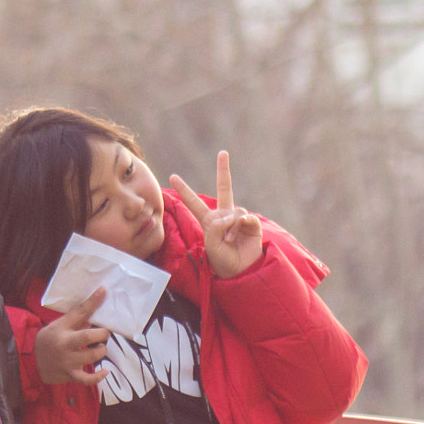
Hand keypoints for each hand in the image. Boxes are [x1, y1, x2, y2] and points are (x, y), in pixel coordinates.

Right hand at [35, 287, 110, 385]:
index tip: (102, 291)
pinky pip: (86, 379)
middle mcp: (65, 345)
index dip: (92, 302)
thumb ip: (77, 319)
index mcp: (62, 330)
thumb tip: (96, 308)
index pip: (79, 312)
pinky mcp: (70, 375)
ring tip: (100, 348)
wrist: (31, 361)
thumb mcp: (59, 325)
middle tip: (104, 333)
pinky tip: (105, 372)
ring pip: (91, 357)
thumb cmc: (48, 340)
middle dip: (101, 334)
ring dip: (100, 351)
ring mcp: (68, 362)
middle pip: (87, 337)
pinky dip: (97, 377)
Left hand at [171, 151, 263, 277]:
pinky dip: (242, 225)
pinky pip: (245, 217)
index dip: (184, 190)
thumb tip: (233, 214)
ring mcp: (238, 218)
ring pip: (234, 210)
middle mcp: (224, 216)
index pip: (194, 203)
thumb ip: (217, 227)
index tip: (172, 176)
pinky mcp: (251, 223)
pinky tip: (241, 234)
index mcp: (209, 221)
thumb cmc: (222, 261)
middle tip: (223, 152)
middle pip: (223, 188)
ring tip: (230, 241)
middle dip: (223, 169)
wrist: (241, 271)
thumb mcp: (211, 246)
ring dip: (231, 227)